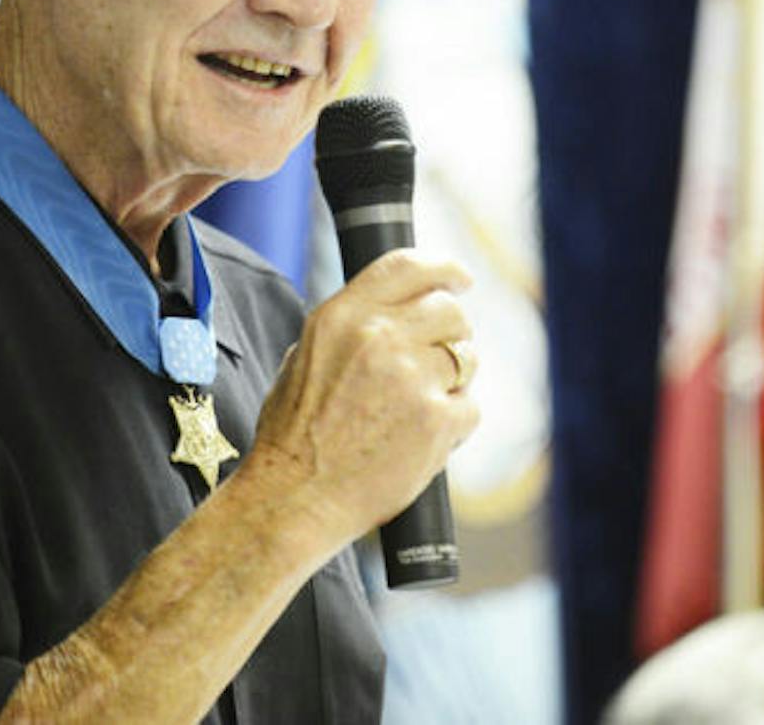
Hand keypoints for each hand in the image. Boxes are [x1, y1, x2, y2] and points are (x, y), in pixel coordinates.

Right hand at [242, 249, 479, 550]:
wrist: (295, 498)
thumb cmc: (294, 435)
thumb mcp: (305, 357)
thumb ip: (351, 327)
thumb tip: (397, 312)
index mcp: (342, 317)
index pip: (406, 267)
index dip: (443, 268)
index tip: (460, 278)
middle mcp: (378, 338)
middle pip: (448, 310)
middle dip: (451, 331)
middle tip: (440, 356)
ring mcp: (411, 378)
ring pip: (466, 357)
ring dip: (455, 377)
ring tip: (422, 404)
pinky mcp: (436, 420)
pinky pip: (469, 406)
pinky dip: (454, 422)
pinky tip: (422, 438)